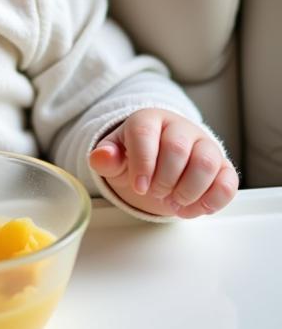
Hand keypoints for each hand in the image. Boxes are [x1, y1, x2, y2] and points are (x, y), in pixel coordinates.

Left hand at [88, 108, 237, 217]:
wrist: (160, 161)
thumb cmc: (135, 156)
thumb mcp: (115, 156)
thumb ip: (106, 157)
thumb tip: (100, 157)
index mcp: (149, 120)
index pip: (146, 134)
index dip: (142, 163)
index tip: (139, 186)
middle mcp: (180, 128)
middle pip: (177, 149)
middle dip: (164, 179)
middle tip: (155, 194)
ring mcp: (205, 145)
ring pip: (205, 164)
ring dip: (188, 191)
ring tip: (173, 203)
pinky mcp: (223, 166)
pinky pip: (228, 182)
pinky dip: (212, 201)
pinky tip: (193, 209)